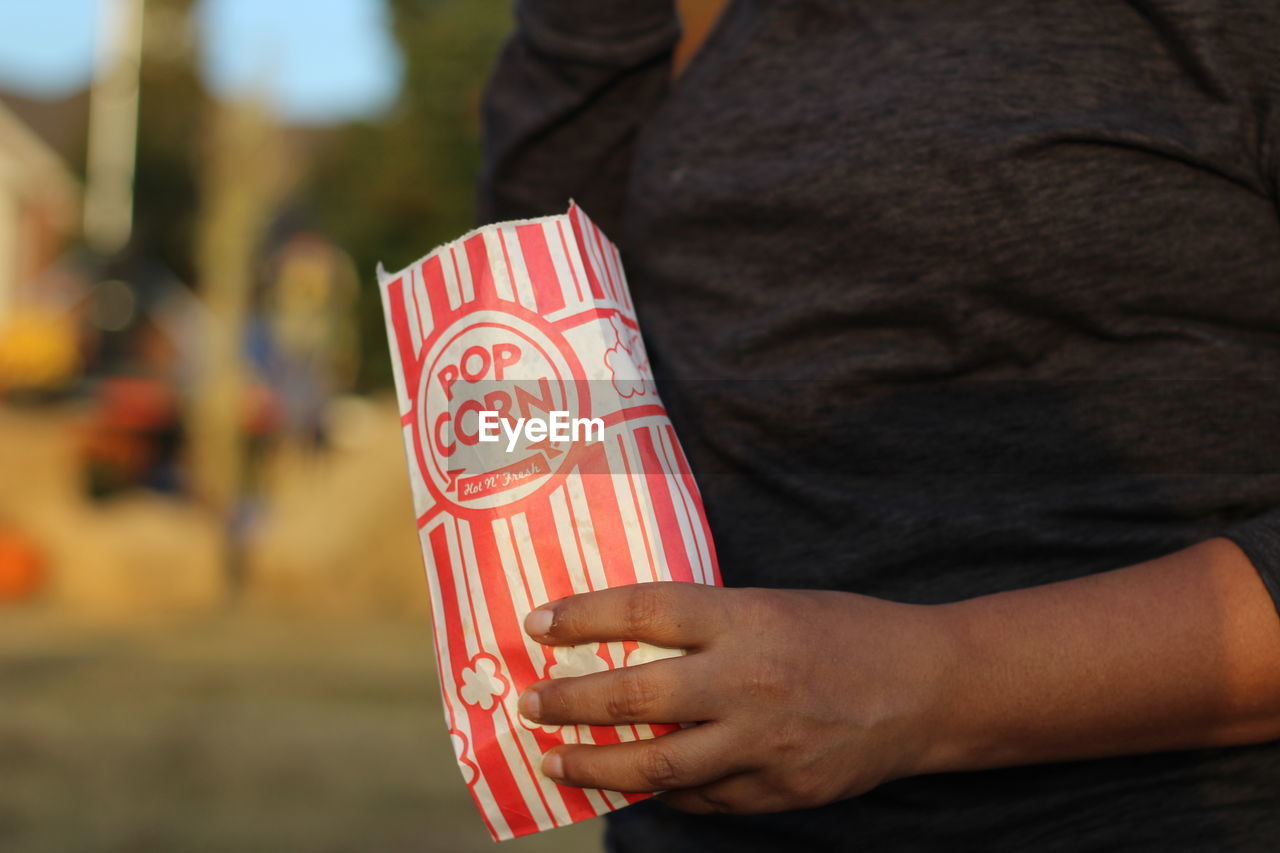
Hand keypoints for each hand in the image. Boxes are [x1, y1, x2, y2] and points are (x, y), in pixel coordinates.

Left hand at [517, 582, 952, 813]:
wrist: (927, 688)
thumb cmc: (844, 632)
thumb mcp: (771, 605)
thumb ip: (706, 626)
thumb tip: (624, 645)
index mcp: (747, 619)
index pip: (644, 610)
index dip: (582, 616)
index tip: (537, 623)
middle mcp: (749, 681)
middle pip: (636, 693)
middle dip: (568, 702)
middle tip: (529, 704)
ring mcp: (764, 744)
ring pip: (658, 763)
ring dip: (596, 766)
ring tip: (555, 761)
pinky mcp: (779, 791)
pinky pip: (702, 798)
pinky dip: (663, 791)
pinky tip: (635, 785)